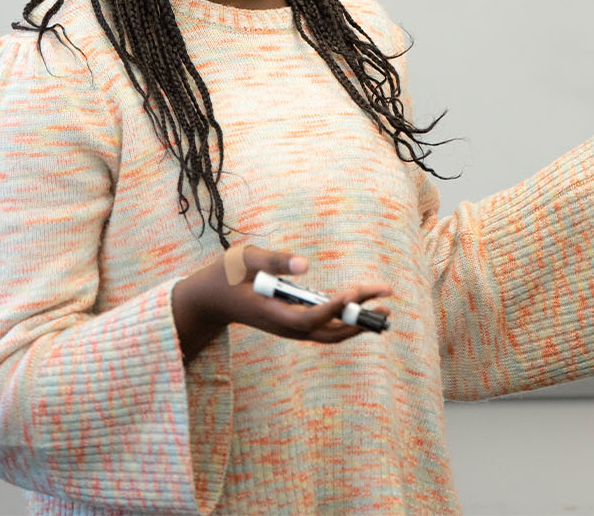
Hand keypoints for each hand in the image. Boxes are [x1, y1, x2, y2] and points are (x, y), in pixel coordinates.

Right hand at [172, 245, 391, 358]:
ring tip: (385, 307)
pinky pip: (324, 328)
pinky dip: (346, 319)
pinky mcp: (293, 324)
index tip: (355, 292)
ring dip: (357, 322)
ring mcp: (289, 328)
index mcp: (271, 313)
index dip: (334, 308)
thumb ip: (272, 260)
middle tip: (385, 304)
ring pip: (329, 334)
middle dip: (358, 320)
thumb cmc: (224, 276)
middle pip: (328, 332)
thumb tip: (305, 265)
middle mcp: (284, 327)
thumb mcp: (242, 259)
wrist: (209, 300)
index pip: (309, 318)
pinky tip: (364, 305)